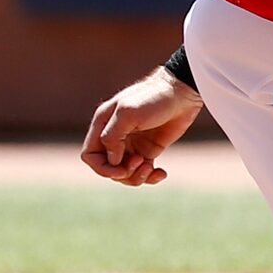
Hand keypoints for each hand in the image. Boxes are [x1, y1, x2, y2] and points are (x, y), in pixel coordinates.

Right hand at [81, 69, 203, 185]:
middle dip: (122, 172)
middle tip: (140, 161)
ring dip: (136, 176)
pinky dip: (150, 177)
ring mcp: (131, 144)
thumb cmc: (153, 98)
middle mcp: (115, 136)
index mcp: (103, 124)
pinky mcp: (147, 150)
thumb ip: (112, 136)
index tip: (121, 168)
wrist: (182, 94)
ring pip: (124, 173)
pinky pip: (142, 172)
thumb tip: (111, 161)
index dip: (102, 168)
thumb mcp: (128, 113)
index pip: (90, 155)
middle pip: (108, 167)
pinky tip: (161, 172)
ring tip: (150, 168)